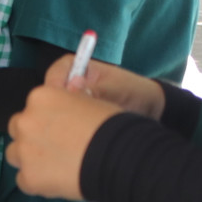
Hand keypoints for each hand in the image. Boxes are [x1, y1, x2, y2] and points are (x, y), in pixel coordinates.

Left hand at [6, 85, 122, 200]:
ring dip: (30, 160)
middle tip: (57, 149)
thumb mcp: (89, 101)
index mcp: (40, 97)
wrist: (122, 159)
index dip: (46, 120)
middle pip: (18, 128)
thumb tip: (66, 104)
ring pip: (15, 154)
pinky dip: (38, 183)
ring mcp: (24, 150)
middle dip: (33, 138)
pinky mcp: (29, 177)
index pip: (32, 108)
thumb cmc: (113, 127)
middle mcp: (25, 121)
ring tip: (56, 168)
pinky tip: (59, 183)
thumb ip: (69, 102)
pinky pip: (25, 181)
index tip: (61, 131)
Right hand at [43, 54, 164, 119]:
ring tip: (87, 129)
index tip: (66, 108)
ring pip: (55, 111)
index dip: (56, 94)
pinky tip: (85, 135)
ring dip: (67, 121)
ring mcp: (71, 98)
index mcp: (74, 65)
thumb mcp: (117, 88)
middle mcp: (67, 81)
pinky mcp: (75, 114)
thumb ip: (96, 89)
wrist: (151, 107)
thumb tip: (73, 88)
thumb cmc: (134, 91)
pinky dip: (72, 130)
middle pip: (50, 97)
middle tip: (77, 123)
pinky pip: (65, 122)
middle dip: (60, 110)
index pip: (53, 78)